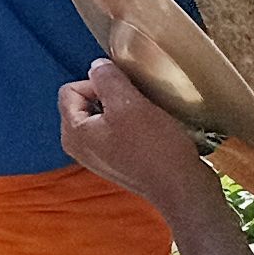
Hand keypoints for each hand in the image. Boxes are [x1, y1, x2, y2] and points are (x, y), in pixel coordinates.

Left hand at [59, 59, 216, 216]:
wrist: (182, 188)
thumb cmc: (155, 147)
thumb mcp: (129, 103)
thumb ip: (107, 79)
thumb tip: (97, 66)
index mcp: (73, 132)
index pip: (71, 89)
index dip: (98, 83)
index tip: (124, 93)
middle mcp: (78, 147)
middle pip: (85, 103)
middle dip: (110, 97)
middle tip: (137, 104)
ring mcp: (98, 157)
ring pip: (104, 117)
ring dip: (124, 111)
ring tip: (146, 117)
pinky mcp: (118, 163)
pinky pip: (117, 133)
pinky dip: (131, 126)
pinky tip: (150, 131)